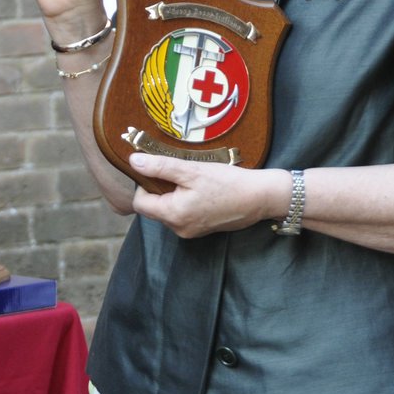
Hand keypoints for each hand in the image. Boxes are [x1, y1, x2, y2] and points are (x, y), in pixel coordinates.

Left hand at [127, 153, 285, 238]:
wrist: (260, 197)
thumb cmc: (226, 183)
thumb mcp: (191, 170)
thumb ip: (160, 167)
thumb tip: (133, 161)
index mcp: (172, 215)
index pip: (140, 202)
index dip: (145, 183)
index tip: (160, 169)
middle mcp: (178, 229)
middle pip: (154, 207)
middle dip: (161, 189)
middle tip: (180, 173)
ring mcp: (191, 232)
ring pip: (169, 210)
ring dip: (174, 194)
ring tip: (194, 180)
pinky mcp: (202, 229)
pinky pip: (183, 214)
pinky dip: (186, 201)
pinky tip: (203, 190)